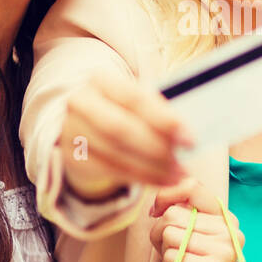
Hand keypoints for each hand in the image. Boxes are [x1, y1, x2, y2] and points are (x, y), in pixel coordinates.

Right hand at [60, 67, 193, 200]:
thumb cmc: (122, 111)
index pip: (134, 99)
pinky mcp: (75, 158)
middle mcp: (81, 103)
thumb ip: (157, 111)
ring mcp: (73, 132)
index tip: (189, 137)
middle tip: (185, 157)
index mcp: (101, 81)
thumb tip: (187, 131)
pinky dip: (143, 178)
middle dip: (157, 145)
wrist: (86, 129)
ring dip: (153, 166)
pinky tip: (165, 180)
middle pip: (120, 128)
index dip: (163, 119)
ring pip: (117, 153)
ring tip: (179, 172)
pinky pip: (112, 171)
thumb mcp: (137, 103)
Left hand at [148, 177, 243, 261]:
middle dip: (160, 234)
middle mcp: (230, 232)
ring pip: (169, 235)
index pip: (192, 187)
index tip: (156, 210)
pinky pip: (170, 256)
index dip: (166, 195)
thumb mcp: (189, 237)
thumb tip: (157, 202)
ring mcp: (223, 251)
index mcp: (227, 219)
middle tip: (174, 254)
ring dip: (165, 253)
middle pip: (173, 214)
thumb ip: (180, 214)